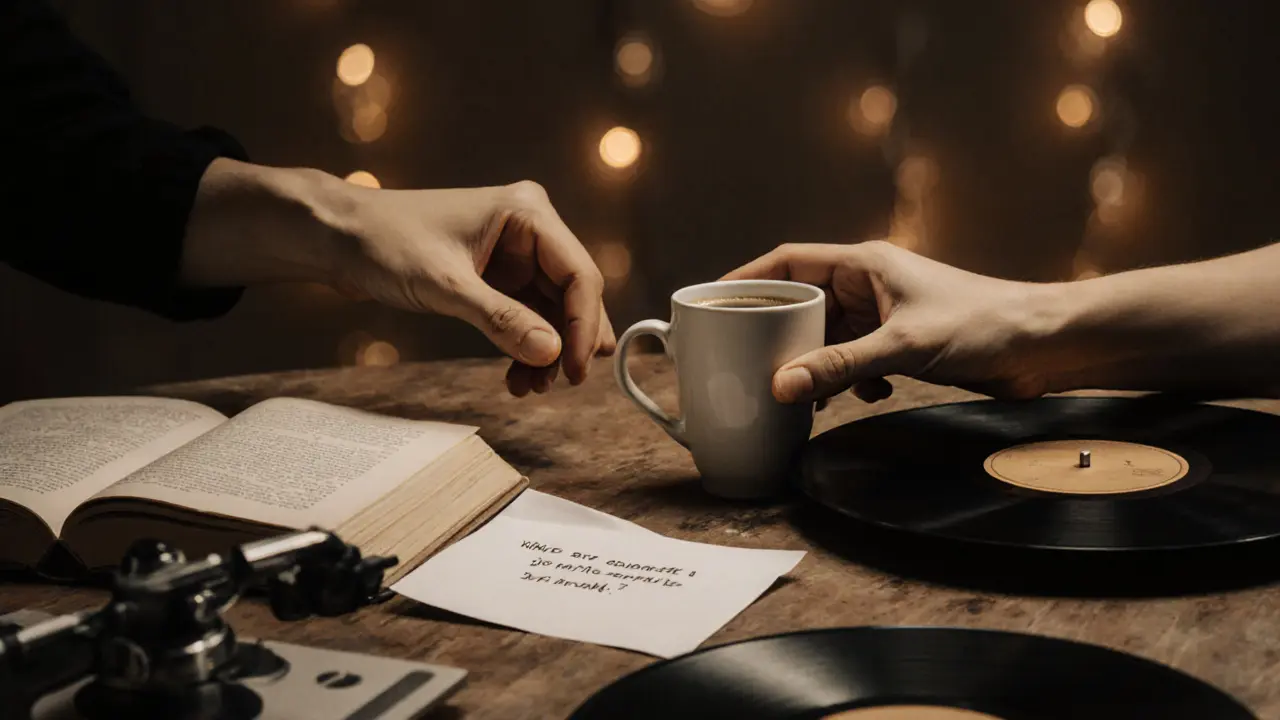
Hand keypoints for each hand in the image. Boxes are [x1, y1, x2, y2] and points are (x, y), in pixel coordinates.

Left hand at [327, 180, 615, 395]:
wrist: (337, 237)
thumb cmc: (384, 242)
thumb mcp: (444, 284)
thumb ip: (501, 319)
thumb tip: (552, 353)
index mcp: (527, 213)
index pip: (578, 273)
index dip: (583, 325)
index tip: (576, 370)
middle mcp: (529, 230)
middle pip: (572, 294)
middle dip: (565, 342)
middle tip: (559, 385)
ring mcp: (515, 254)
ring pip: (551, 311)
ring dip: (545, 351)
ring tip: (530, 388)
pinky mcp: (497, 276)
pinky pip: (526, 316)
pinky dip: (524, 346)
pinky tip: (517, 376)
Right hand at [722, 241, 1052, 403]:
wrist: (1044, 344)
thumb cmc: (984, 325)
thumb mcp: (903, 346)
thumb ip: (840, 367)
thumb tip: (781, 385)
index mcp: (864, 265)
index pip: (788, 262)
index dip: (747, 280)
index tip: (713, 301)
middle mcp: (870, 284)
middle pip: (802, 302)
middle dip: (778, 334)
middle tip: (747, 361)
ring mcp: (885, 313)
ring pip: (828, 336)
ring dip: (814, 363)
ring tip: (799, 392)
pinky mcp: (902, 342)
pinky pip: (854, 358)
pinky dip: (847, 380)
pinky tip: (857, 399)